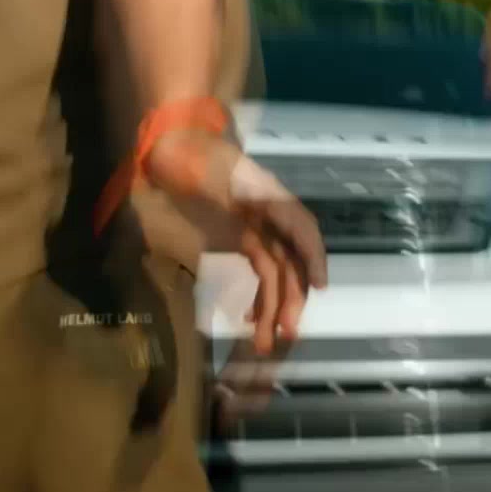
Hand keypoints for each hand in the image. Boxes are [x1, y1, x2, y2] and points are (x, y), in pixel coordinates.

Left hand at [152, 128, 326, 355]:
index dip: (312, 257)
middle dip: (291, 298)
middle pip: (289, 261)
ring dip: (274, 308)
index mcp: (268, 198)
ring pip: (276, 274)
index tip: (318, 287)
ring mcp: (257, 230)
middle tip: (285, 333)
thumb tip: (257, 198)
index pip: (301, 229)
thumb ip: (230, 185)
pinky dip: (260, 297)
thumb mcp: (209, 168)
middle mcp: (270, 216)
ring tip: (263, 341)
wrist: (172, 150)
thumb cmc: (190, 158)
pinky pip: (260, 273)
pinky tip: (250, 318)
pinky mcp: (241, 241)